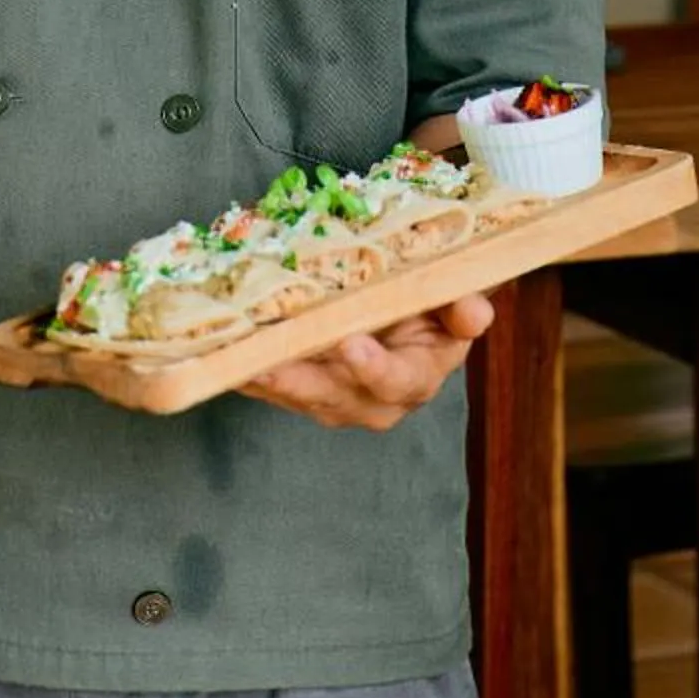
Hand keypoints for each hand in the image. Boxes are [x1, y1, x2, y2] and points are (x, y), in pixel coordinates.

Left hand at [238, 293, 494, 431]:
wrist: (404, 310)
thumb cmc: (426, 300)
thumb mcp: (450, 298)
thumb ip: (461, 305)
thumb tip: (474, 311)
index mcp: (417, 373)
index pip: (398, 378)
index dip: (375, 367)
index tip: (351, 345)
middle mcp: (376, 398)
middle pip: (338, 397)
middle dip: (303, 380)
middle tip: (272, 362)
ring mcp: (336, 399)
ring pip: (299, 395)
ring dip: (267, 380)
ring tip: (238, 360)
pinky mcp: (303, 392)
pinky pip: (274, 389)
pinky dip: (249, 374)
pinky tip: (224, 358)